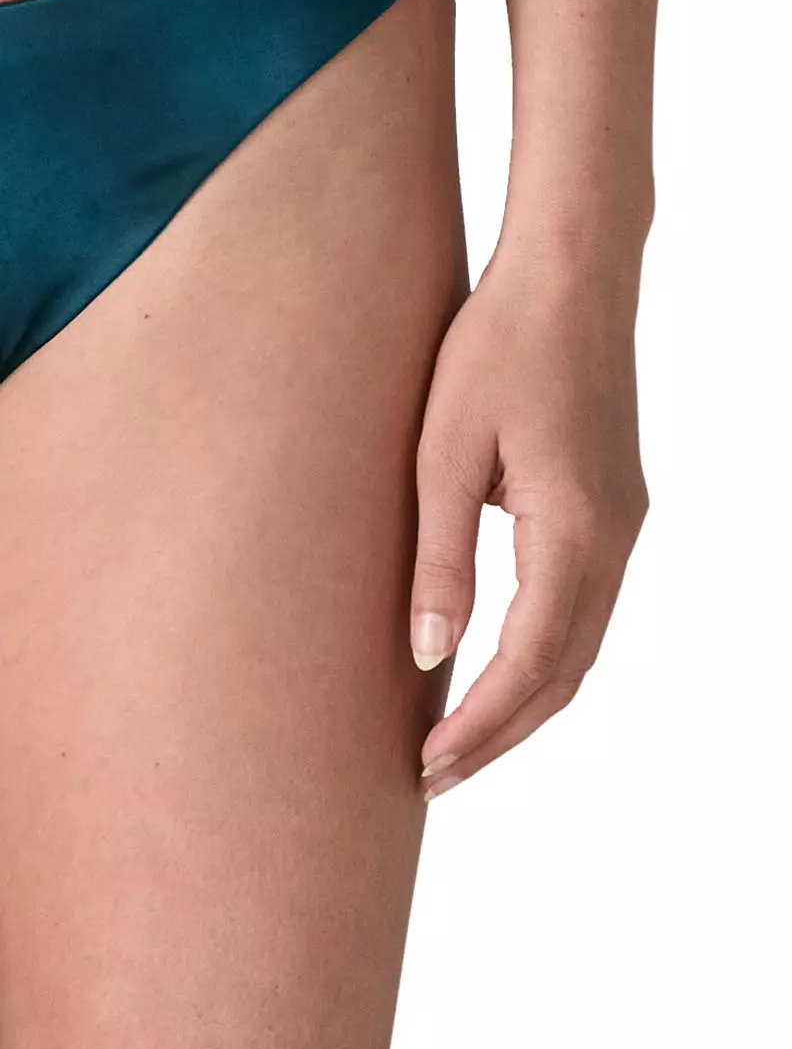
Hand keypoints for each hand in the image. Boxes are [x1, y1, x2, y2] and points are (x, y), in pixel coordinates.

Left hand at [409, 239, 648, 795]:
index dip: (482, 724)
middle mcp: (614, 540)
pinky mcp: (610, 506)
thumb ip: (439, 554)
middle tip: (434, 773)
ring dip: (523, 697)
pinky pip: (581, 603)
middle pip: (564, 671)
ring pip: (579, 643)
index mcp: (575, 531)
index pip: (530, 662)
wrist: (567, 276)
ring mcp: (621, 524)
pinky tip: (492, 660)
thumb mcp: (443, 450)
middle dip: (502, 730)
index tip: (430, 767)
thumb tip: (427, 653)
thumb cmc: (494, 347)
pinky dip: (541, 650)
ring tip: (457, 735)